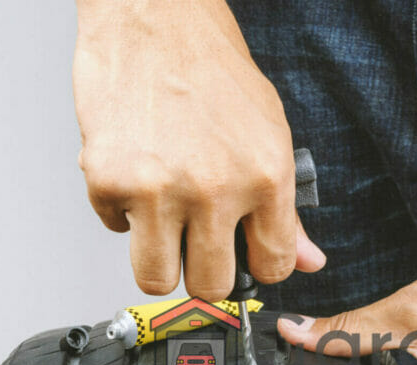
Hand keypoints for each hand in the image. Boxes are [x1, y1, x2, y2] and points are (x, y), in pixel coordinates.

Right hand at [73, 0, 324, 300]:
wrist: (154, 18)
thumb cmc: (212, 69)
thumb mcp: (270, 135)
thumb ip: (286, 209)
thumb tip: (308, 260)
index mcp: (265, 178)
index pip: (273, 266)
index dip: (259, 267)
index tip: (246, 259)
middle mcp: (215, 189)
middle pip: (211, 286)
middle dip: (205, 273)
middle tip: (198, 245)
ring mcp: (159, 189)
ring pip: (156, 278)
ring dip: (160, 259)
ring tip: (164, 225)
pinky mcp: (108, 181)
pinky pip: (115, 229)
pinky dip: (123, 212)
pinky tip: (137, 175)